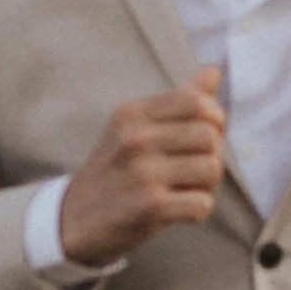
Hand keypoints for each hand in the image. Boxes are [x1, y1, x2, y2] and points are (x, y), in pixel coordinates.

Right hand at [59, 65, 226, 264]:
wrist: (75, 218)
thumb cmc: (115, 170)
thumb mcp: (135, 127)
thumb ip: (177, 100)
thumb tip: (214, 70)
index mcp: (133, 113)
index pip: (197, 102)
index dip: (215, 120)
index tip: (204, 137)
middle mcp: (136, 138)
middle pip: (210, 136)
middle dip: (213, 155)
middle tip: (194, 170)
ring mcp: (142, 172)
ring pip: (211, 169)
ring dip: (207, 185)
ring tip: (184, 190)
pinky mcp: (149, 206)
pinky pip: (202, 204)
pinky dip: (198, 210)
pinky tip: (178, 210)